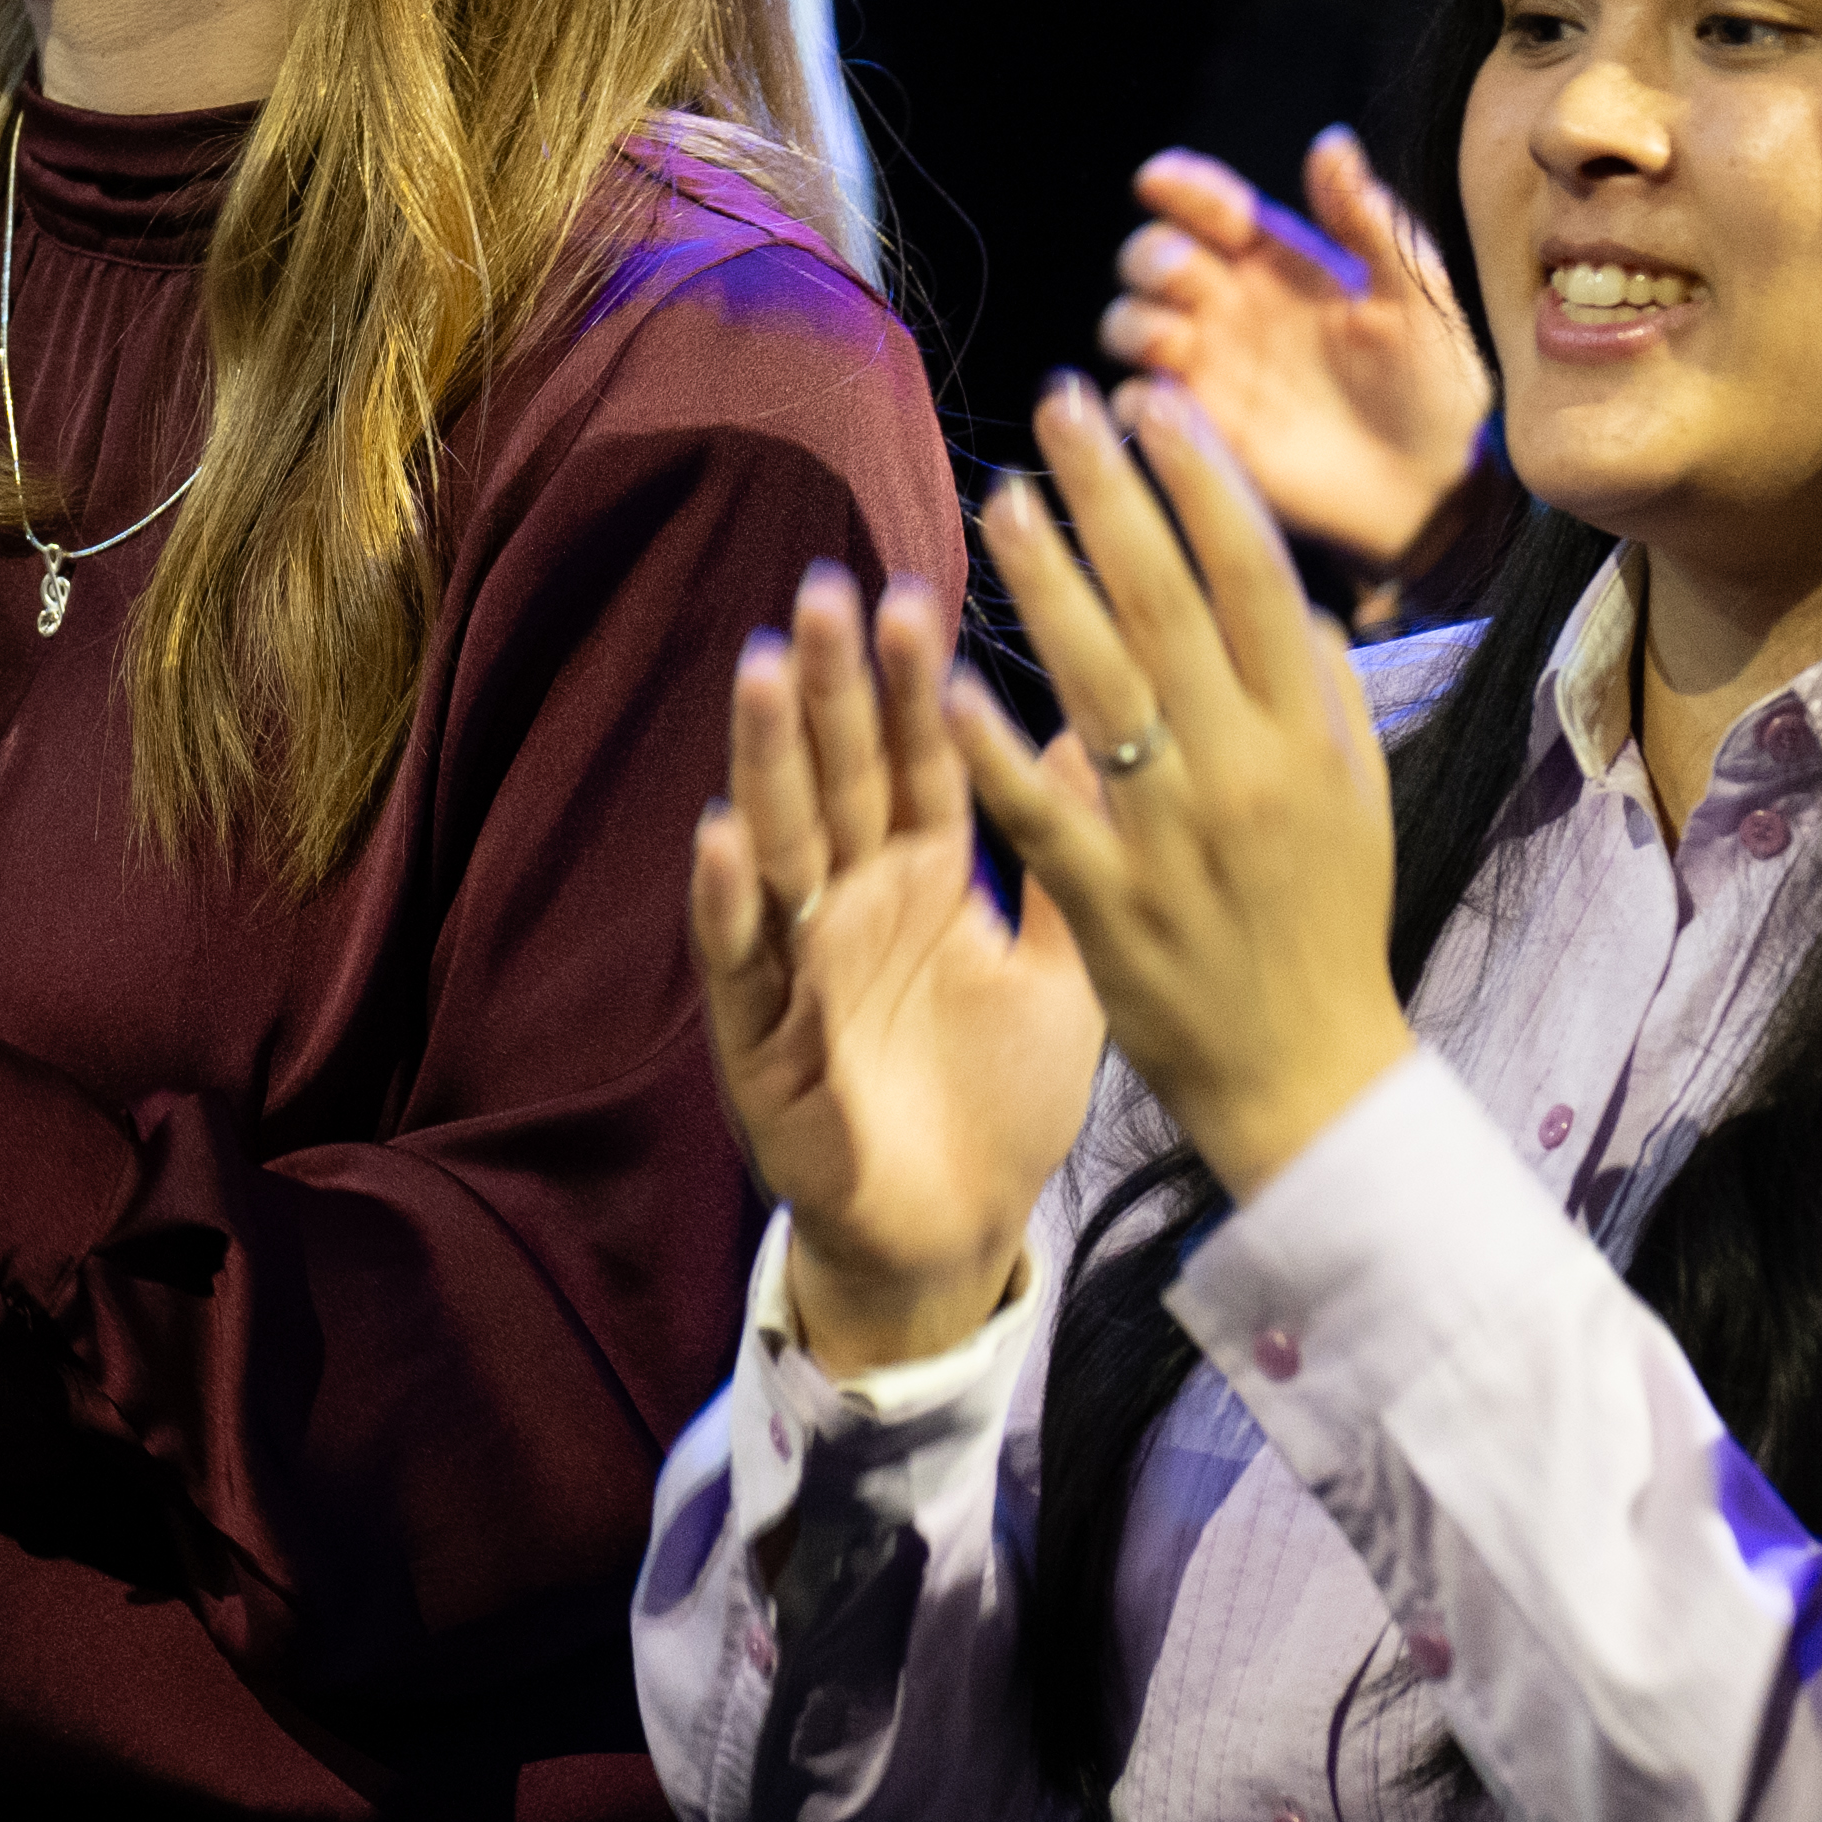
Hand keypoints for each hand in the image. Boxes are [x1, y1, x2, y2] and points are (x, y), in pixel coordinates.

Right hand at [696, 566, 1108, 1372]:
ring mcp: (800, 966)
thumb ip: (1070, 859)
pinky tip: (723, 838)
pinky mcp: (763, 1043)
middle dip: (832, 686)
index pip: (913, 757)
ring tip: (767, 670)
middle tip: (828, 586)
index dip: (909, 682)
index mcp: (924, 876)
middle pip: (838, 775)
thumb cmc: (1002, 1099)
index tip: (912, 588)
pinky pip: (741, 966)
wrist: (961, 1235)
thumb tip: (1097, 733)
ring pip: (778, 844)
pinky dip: (729, 904)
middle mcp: (852, 902)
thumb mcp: (1064, 969)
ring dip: (768, 761)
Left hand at [962, 373, 1408, 1195]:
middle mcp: (1245, 774)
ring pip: (1103, 689)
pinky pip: (1044, 813)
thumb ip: (1319, 685)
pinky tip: (951, 676)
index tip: (1153, 403)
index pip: (1253, 578)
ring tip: (1000, 500)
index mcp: (1309, 738)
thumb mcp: (1355, 790)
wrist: (1307, 1074)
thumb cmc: (1326, 918)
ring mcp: (1174, 840)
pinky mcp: (1109, 907)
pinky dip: (1000, 746)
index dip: (1202, 482)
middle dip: (1114, 494)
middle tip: (1059, 405)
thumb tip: (1274, 581)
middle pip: (1171, 606)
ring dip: (1048, 586)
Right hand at [1098, 131, 1486, 568]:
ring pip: (1128, 325)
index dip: (1189, 188)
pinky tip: (1171, 403)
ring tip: (1179, 342)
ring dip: (1137, 323)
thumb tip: (1329, 143)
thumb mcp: (1414, 295)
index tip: (1202, 197)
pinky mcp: (1199, 431)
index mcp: (1274, 257)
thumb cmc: (1433, 382)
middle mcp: (1227, 304)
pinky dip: (1136, 400)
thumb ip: (1370, 222)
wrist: (1434, 484)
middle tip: (1184, 272)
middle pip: (1150, 258)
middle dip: (1152, 255)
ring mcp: (1207, 368)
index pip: (1207, 203)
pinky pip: (1136, 407)